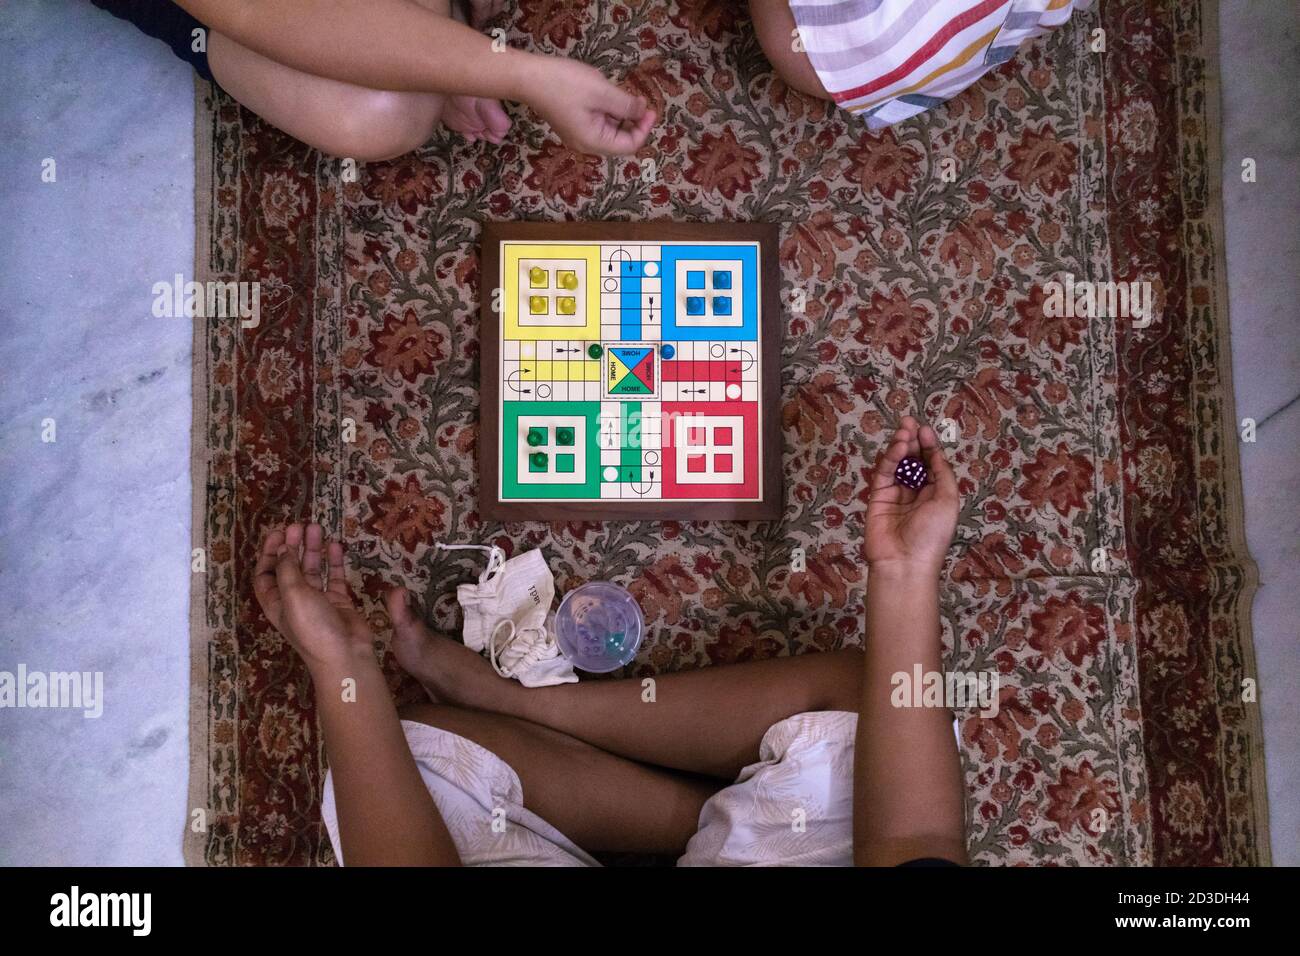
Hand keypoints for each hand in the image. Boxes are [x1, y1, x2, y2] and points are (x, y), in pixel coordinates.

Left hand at [253, 523, 373, 670]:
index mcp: (276, 603)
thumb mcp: (293, 594)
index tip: (278, 532)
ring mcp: (318, 601)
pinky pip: (334, 577)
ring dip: (313, 549)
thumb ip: (287, 569)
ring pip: (313, 569)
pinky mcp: (339, 601)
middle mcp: (294, 600)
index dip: (269, 552)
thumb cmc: (312, 626)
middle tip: (299, 525)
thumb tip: (284, 548)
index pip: (266, 573)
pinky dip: (334, 561)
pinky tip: (335, 546)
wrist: (345, 653)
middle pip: (289, 568)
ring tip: (317, 528)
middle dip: (292, 546)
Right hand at [524, 56, 654, 155]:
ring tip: (624, 93)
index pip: (629, 146)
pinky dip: (608, 111)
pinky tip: (607, 94)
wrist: (528, 77)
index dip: (644, 129)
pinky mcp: (572, 123)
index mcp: (594, 142)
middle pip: (620, 141)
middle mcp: (586, 144)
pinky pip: (598, 122)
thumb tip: (642, 111)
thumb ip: (626, 105)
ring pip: (610, 130)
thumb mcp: (602, 92)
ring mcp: (578, 135)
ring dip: (621, 115)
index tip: (650, 108)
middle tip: (640, 99)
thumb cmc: (564, 84)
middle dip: (634, 122)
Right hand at [864, 416, 959, 576]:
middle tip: (909, 421)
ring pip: (898, 463)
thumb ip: (942, 473)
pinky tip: (898, 445)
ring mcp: (896, 494)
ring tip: (904, 429)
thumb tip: (935, 451)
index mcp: (936, 494)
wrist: (904, 561)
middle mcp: (916, 492)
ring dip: (901, 445)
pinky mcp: (878, 496)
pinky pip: (884, 473)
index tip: (925, 429)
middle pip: (914, 460)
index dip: (929, 446)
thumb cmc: (932, 535)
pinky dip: (890, 457)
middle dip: (913, 440)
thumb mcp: (948, 501)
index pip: (932, 464)